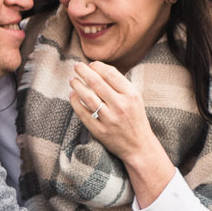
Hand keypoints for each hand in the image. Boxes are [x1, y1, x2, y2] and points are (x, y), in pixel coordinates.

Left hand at [69, 59, 173, 206]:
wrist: (139, 146)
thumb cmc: (136, 119)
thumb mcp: (135, 99)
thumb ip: (121, 85)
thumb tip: (99, 68)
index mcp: (131, 95)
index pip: (110, 74)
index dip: (98, 66)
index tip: (90, 64)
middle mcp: (120, 106)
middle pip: (96, 82)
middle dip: (83, 71)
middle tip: (76, 66)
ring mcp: (109, 119)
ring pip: (87, 97)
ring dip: (77, 85)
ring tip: (72, 80)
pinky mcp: (100, 131)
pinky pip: (83, 113)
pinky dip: (75, 102)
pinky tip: (72, 95)